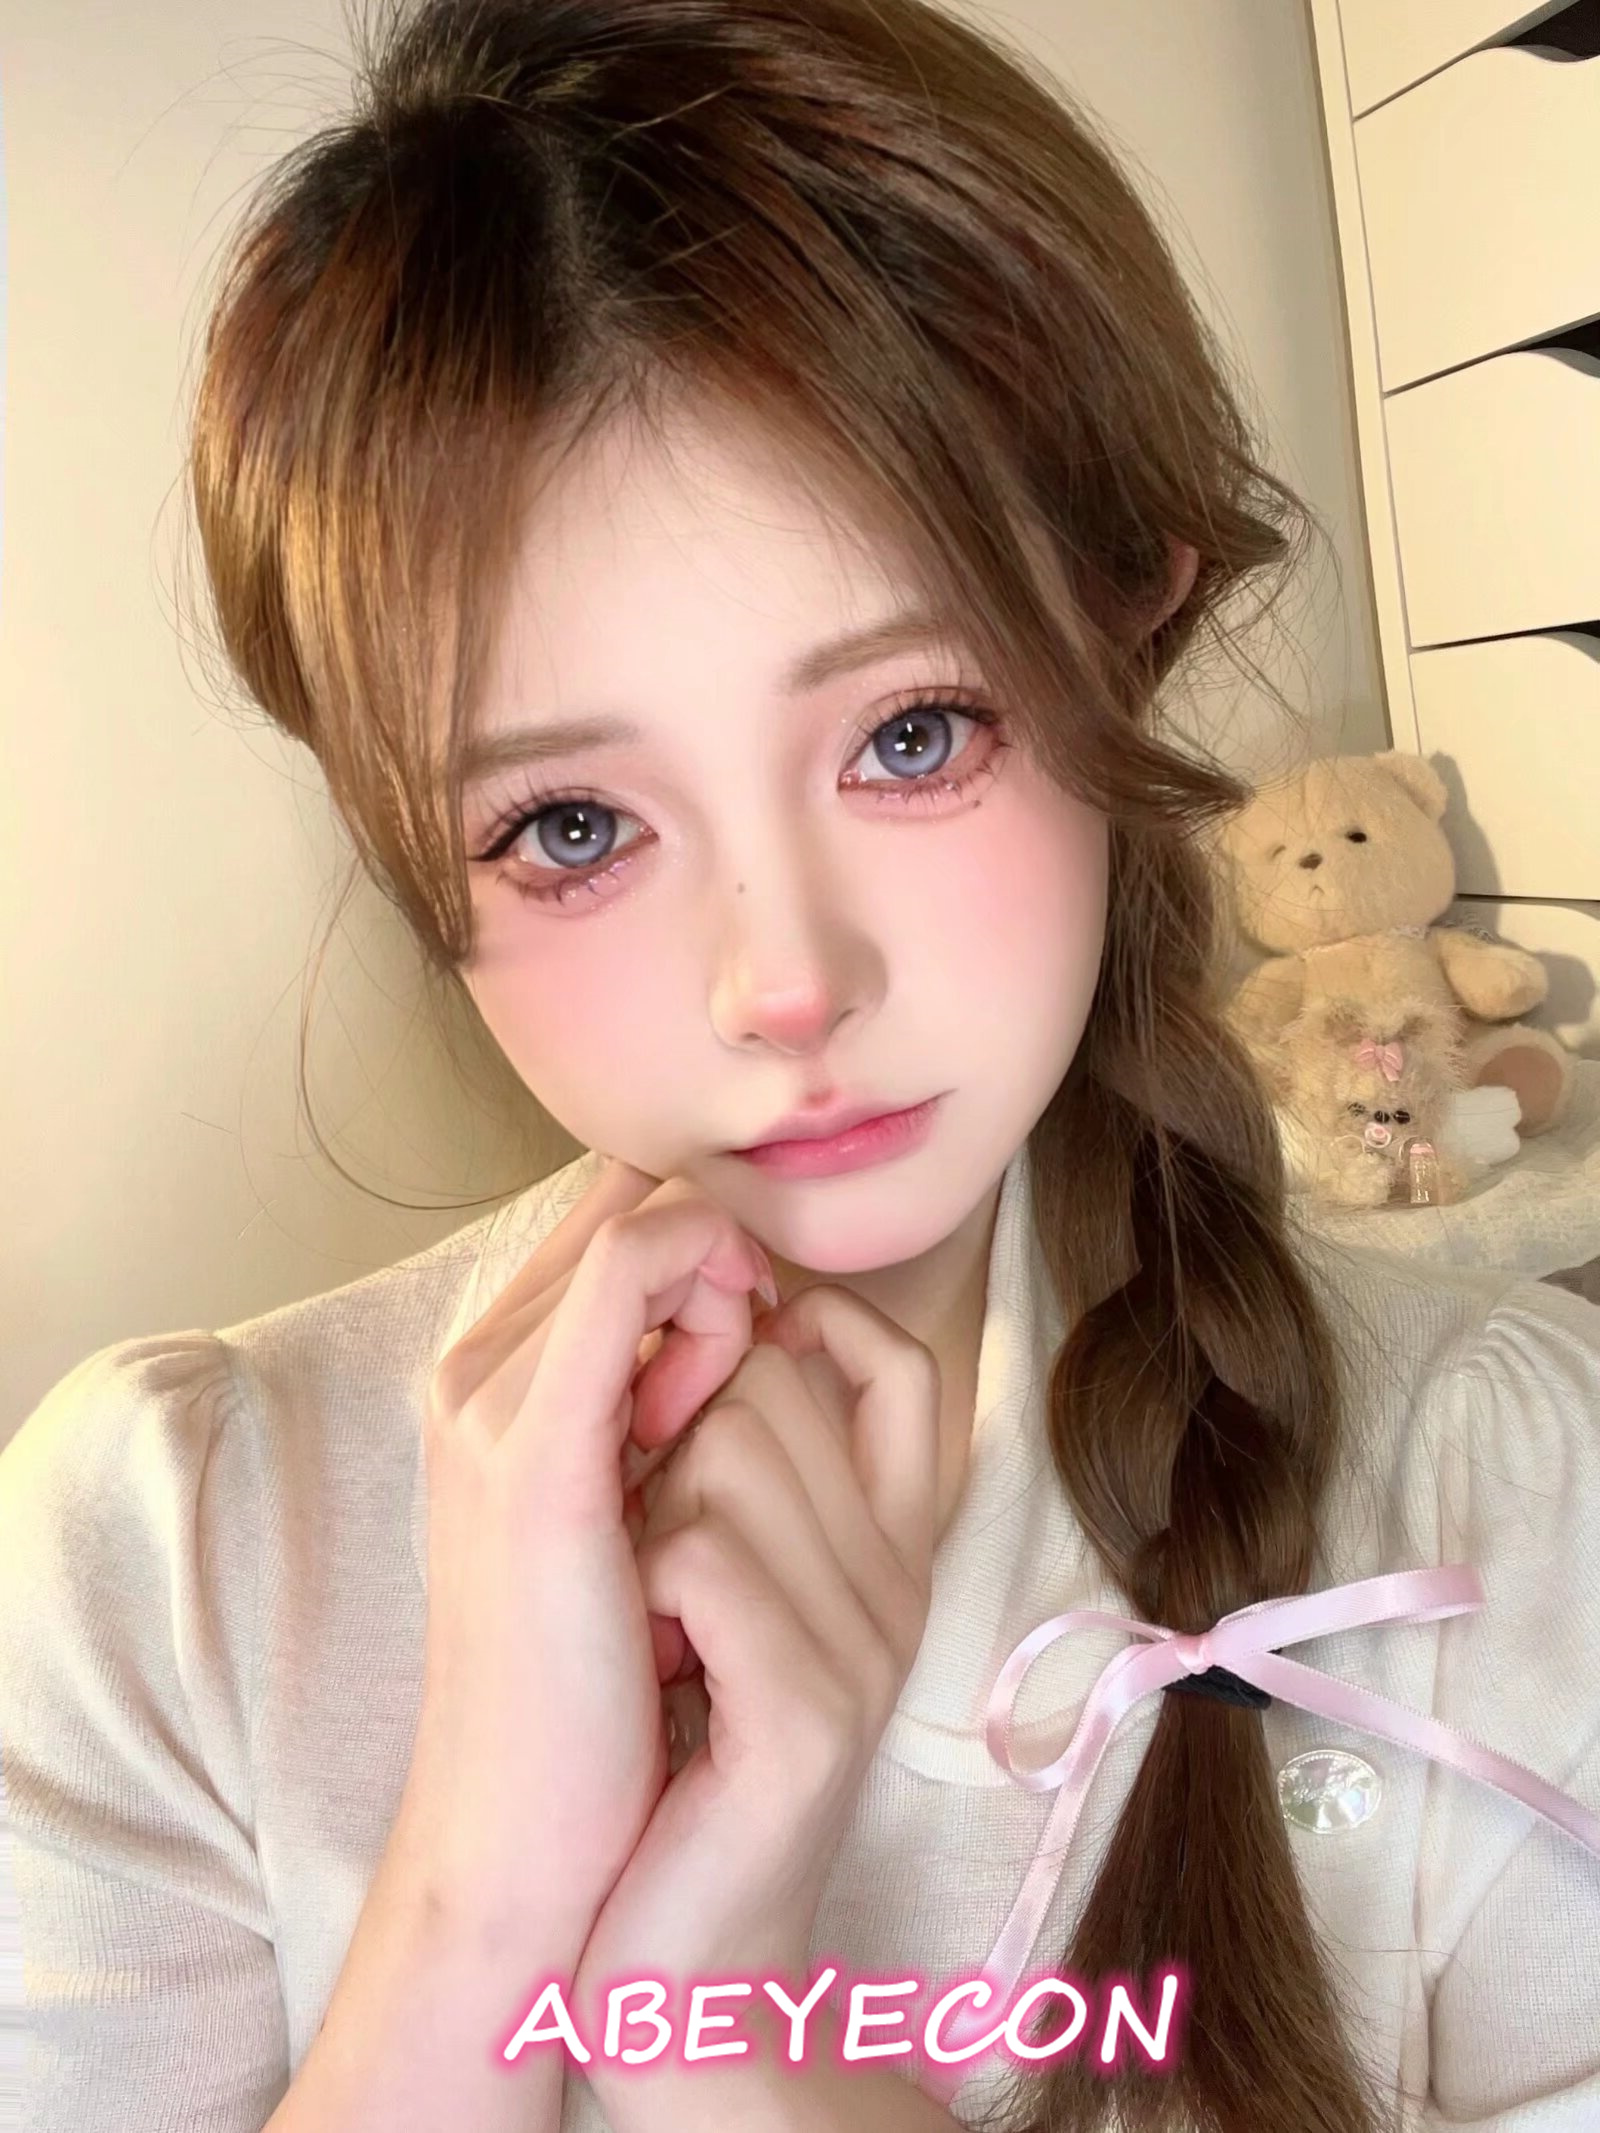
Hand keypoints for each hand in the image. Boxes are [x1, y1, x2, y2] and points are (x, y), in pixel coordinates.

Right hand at [395, 1158, 776, 1945]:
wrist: (528, 1828)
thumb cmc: (592, 1682)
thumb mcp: (622, 1517)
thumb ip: (648, 1414)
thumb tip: (733, 1335)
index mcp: (489, 1384)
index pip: (606, 1225)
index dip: (693, 1242)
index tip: (753, 1319)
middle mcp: (474, 1372)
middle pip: (625, 1215)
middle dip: (711, 1263)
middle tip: (747, 1361)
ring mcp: (492, 1405)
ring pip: (637, 1231)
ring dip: (719, 1290)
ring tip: (733, 1397)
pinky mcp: (535, 1451)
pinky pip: (628, 1277)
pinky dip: (704, 1290)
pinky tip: (742, 1356)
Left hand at [571, 1284, 939, 2021]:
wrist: (668, 1952)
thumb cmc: (668, 1748)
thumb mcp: (722, 1590)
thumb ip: (741, 1469)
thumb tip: (709, 1324)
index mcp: (888, 1547)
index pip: (902, 1366)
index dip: (815, 1322)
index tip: (722, 1359)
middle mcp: (899, 1585)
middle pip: (768, 1385)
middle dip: (665, 1441)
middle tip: (652, 1563)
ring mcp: (868, 1647)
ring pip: (723, 1450)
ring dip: (640, 1519)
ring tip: (648, 1621)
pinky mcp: (813, 1713)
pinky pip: (698, 1554)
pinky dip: (637, 1590)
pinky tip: (649, 1663)